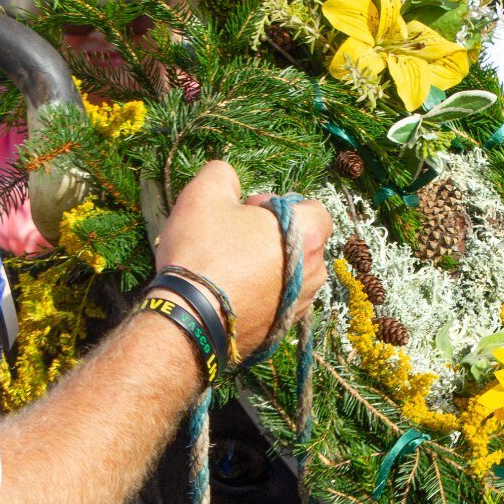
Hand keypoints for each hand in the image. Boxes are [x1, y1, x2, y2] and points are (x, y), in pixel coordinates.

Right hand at [155, 161, 331, 350]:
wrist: (188, 318)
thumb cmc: (202, 252)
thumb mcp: (204, 194)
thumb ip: (223, 174)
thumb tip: (230, 178)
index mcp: (307, 234)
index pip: (314, 209)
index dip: (279, 204)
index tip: (249, 211)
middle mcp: (314, 271)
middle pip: (302, 242)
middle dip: (274, 236)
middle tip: (237, 237)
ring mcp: (301, 305)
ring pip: (293, 275)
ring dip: (270, 267)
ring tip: (233, 267)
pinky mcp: (283, 330)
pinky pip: (280, 303)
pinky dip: (263, 294)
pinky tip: (233, 292)